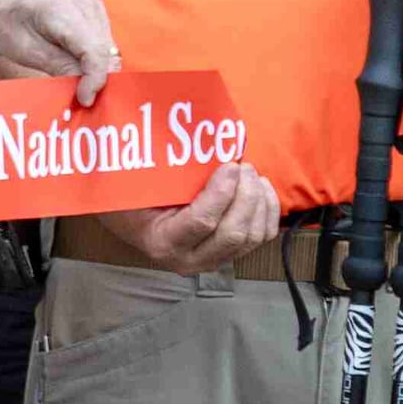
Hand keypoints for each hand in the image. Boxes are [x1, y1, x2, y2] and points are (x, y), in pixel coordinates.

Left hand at [0, 0, 120, 105]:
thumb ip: (61, 68)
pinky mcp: (96, 10)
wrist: (6, 3)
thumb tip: (90, 90)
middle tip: (80, 97)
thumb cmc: (11, 27)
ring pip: (110, 48)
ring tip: (78, 83)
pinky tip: (79, 66)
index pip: (94, 49)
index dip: (95, 79)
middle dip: (97, 77)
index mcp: (62, 9)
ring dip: (98, 69)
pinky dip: (96, 59)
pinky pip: (105, 42)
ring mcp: (93, 4)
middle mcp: (84, 2)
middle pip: (105, 50)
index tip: (85, 100)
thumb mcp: (29, 53)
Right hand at [92, 159, 284, 274]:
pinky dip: (268, 211)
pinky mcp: (231, 255)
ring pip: (252, 237)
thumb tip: (198, 142)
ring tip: (250, 173)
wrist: (134, 221)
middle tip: (243, 166)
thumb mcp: (142, 185)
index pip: (203, 221)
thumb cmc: (135, 198)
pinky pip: (262, 237)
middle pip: (233, 233)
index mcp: (164, 242)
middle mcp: (190, 260)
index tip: (230, 165)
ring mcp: (213, 261)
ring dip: (258, 201)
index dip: (222, 192)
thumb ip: (167, 173)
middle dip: (246, 195)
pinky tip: (261, 188)